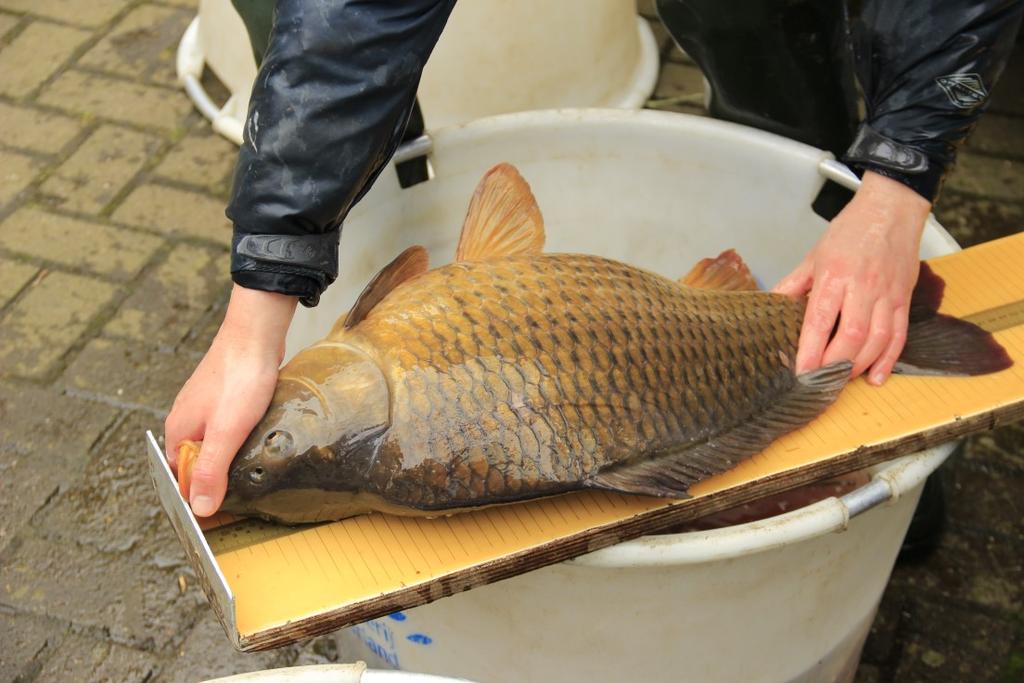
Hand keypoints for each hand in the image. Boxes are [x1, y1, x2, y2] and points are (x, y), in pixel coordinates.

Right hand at [165, 285, 296, 515]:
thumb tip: (199, 509)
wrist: (255, 332)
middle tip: (249, 493)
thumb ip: (213, 470)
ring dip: (232, 458)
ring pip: (215, 444)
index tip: (229, 511)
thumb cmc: (241, 379)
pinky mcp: (224, 397)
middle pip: (199, 463)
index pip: (183, 479)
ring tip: (256, 469)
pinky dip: (241, 438)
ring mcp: (204, 407)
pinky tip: (259, 440)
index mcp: (178, 432)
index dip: (203, 496)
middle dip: (219, 478)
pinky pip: (228, 427)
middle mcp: (186, 420)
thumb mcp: (227, 432)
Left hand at [773, 171, 930, 385]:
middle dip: (835, 363)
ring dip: (860, 365)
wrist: (892, 209)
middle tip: (820, 382)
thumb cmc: (851, 230)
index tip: (800, 372)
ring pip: (877, 339)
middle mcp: (863, 286)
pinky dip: (888, 359)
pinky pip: (899, 335)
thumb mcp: (814, 255)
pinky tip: (876, 376)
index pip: (820, 319)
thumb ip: (794, 284)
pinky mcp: (904, 298)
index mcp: (835, 275)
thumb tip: (772, 305)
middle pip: (851, 334)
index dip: (810, 349)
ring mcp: (887, 294)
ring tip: (842, 380)